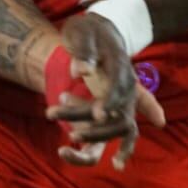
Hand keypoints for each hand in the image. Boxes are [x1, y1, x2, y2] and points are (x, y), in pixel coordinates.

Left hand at [47, 14, 165, 169]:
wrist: (94, 33)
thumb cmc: (88, 31)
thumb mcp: (83, 33)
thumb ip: (83, 51)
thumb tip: (79, 72)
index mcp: (121, 68)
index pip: (120, 88)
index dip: (110, 102)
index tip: (98, 113)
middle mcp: (124, 91)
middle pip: (120, 117)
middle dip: (96, 127)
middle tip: (68, 129)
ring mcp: (117, 104)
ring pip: (116, 132)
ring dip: (92, 140)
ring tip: (63, 150)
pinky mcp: (104, 113)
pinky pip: (104, 136)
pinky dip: (90, 150)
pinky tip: (69, 156)